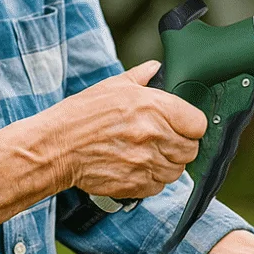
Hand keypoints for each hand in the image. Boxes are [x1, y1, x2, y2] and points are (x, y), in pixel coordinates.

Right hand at [43, 60, 205, 198]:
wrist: (56, 147)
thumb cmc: (82, 115)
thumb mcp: (113, 86)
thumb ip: (141, 76)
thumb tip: (156, 68)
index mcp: (155, 107)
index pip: (198, 124)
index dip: (192, 125)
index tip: (184, 126)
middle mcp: (155, 135)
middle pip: (191, 150)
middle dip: (181, 146)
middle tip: (165, 141)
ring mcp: (146, 162)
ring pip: (177, 171)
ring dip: (168, 164)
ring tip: (149, 155)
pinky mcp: (135, 185)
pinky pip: (158, 186)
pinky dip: (152, 180)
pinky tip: (138, 168)